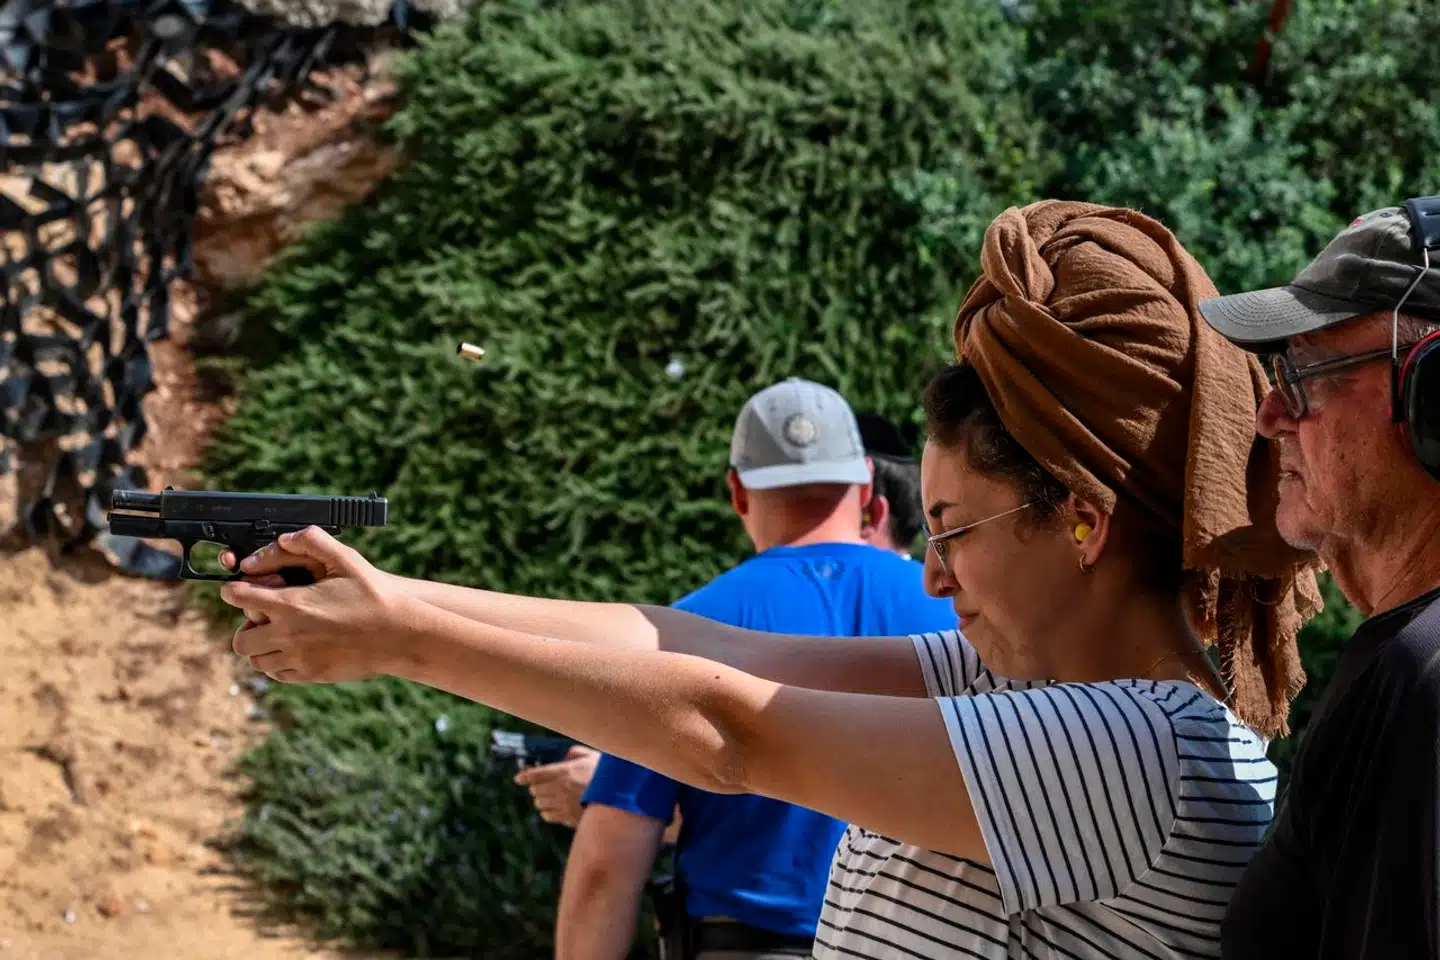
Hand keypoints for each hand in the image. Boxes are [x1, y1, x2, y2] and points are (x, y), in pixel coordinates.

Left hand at [218, 526, 408, 682]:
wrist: (400, 634)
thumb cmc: (374, 595)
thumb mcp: (346, 560)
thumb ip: (312, 542)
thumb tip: (285, 538)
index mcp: (292, 604)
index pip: (240, 597)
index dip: (232, 590)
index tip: (235, 589)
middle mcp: (289, 635)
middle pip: (241, 639)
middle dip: (245, 625)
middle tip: (261, 617)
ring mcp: (298, 659)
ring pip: (256, 661)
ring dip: (260, 647)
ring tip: (277, 635)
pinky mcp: (310, 675)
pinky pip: (277, 674)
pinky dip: (277, 662)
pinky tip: (293, 649)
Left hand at [512, 746, 599, 827]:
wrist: (618, 800)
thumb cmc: (607, 776)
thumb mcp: (594, 757)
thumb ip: (577, 753)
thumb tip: (566, 756)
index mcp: (564, 772)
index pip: (536, 774)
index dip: (525, 776)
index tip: (519, 778)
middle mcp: (560, 789)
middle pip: (536, 790)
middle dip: (536, 786)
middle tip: (539, 784)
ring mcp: (563, 805)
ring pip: (540, 804)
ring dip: (541, 799)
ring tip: (547, 796)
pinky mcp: (568, 818)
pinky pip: (548, 816)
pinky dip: (547, 812)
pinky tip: (553, 808)